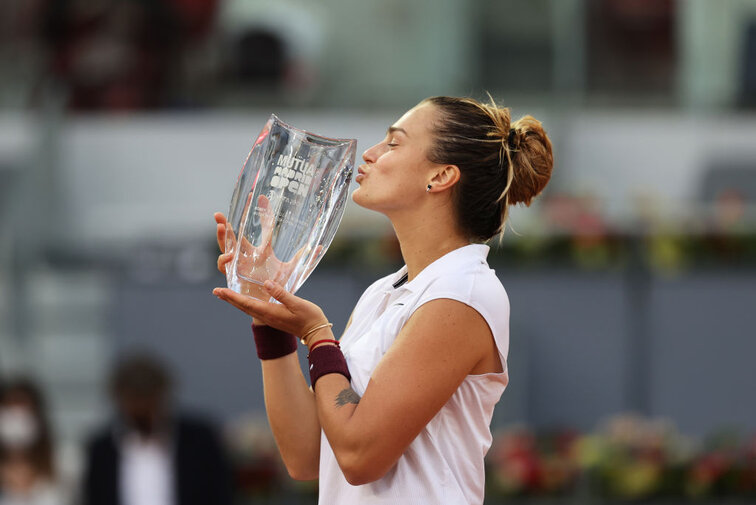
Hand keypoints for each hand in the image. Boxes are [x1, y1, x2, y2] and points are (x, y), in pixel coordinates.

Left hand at [213, 280, 328, 338]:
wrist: (316, 332)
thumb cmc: (309, 317)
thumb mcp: (297, 303)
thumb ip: (282, 294)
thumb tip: (267, 283)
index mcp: (270, 312)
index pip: (246, 303)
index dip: (232, 296)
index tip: (219, 291)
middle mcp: (267, 316)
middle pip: (243, 306)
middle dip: (229, 298)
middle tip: (215, 291)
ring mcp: (270, 318)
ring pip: (248, 308)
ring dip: (235, 301)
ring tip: (225, 294)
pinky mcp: (274, 317)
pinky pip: (255, 309)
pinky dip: (245, 303)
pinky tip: (245, 300)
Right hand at [214, 194, 317, 293]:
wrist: (272, 306)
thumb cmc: (279, 286)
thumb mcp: (292, 270)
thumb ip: (302, 258)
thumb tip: (319, 247)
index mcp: (263, 251)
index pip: (262, 228)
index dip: (262, 213)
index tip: (260, 197)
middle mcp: (248, 256)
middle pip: (234, 236)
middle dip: (225, 225)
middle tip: (219, 214)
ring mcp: (240, 265)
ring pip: (226, 248)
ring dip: (223, 239)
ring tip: (223, 228)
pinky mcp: (235, 276)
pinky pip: (225, 267)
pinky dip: (224, 261)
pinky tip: (229, 256)